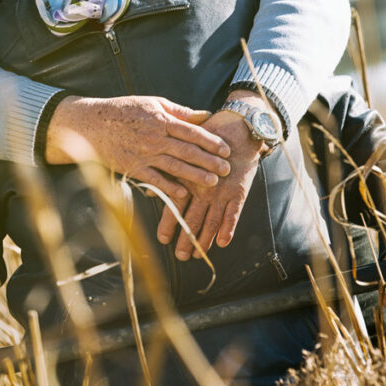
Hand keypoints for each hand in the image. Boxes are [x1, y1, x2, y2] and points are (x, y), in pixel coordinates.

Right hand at [46, 95, 229, 188]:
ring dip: (195, 176)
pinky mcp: (133, 168)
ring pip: (175, 167)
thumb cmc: (122, 111)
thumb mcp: (150, 103)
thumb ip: (178, 111)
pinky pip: (155, 180)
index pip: (192, 131)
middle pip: (188, 151)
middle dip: (210, 161)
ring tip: (212, 182)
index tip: (226, 149)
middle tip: (227, 169)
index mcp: (160, 120)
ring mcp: (143, 154)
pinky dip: (169, 187)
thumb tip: (204, 114)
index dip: (211, 141)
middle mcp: (154, 138)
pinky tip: (183, 193)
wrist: (89, 125)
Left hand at [169, 110, 259, 260]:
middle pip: (192, 218)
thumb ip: (166, 174)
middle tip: (180, 255)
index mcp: (187, 178)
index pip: (175, 205)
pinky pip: (234, 214)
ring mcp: (222, 191)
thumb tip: (146, 190)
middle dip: (185, 239)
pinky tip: (222, 243)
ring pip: (211, 221)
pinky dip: (228, 228)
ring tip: (197, 256)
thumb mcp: (181, 154)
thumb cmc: (205, 140)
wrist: (237, 129)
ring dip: (204, 240)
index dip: (168, 223)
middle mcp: (203, 187)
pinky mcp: (239, 191)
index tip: (162, 239)